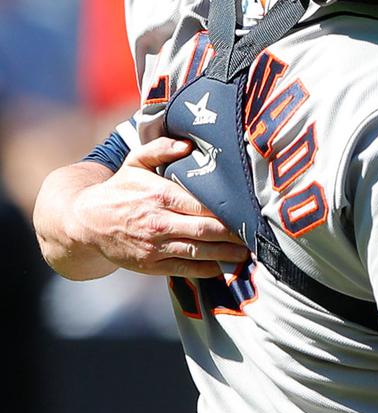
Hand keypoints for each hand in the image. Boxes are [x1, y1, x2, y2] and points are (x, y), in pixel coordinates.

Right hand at [70, 138, 250, 277]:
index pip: (204, 205)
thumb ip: (161, 148)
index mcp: (161, 196)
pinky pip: (187, 270)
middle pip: (207, 230)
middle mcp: (160, 223)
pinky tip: (226, 266)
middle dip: (235, 233)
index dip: (229, 210)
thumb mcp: (135, 163)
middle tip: (257, 233)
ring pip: (201, 252)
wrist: (85, 222)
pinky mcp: (152, 265)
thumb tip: (188, 142)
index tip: (250, 210)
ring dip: (228, 254)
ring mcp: (156, 247)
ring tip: (249, 251)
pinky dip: (209, 269)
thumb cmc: (119, 189)